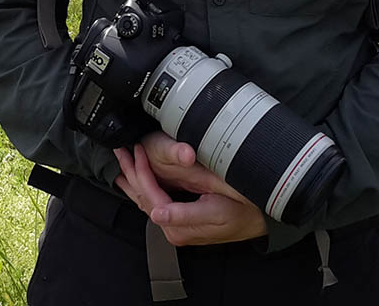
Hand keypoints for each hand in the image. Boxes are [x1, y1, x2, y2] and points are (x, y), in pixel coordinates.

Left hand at [114, 134, 266, 245]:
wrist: (257, 220)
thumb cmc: (241, 209)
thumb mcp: (217, 206)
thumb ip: (185, 209)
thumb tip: (159, 206)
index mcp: (182, 226)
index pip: (152, 197)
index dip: (142, 173)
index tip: (138, 151)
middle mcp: (176, 229)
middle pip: (145, 199)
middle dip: (131, 173)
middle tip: (121, 149)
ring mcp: (177, 227)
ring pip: (146, 201)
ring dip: (133, 179)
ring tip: (122, 158)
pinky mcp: (180, 222)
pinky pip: (154, 203)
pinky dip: (141, 187)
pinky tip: (133, 178)